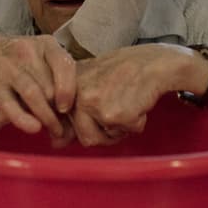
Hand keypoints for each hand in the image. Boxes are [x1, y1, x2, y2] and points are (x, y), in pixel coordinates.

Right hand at [0, 33, 76, 137]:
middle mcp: (27, 51)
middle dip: (59, 109)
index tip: (69, 107)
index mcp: (44, 44)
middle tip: (66, 125)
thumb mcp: (40, 56)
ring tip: (55, 131)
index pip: (64, 64)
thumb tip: (80, 106)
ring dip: (47, 117)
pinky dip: (23, 119)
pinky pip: (11, 105)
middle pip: (50, 85)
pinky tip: (33, 129)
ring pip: (34, 95)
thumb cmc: (18, 60)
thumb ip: (57, 74)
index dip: (69, 88)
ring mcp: (8, 67)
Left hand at [65, 45, 191, 145]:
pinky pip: (126, 134)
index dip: (83, 127)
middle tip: (118, 111)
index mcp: (68, 86)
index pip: (65, 123)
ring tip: (127, 106)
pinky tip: (138, 104)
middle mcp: (78, 95)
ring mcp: (95, 105)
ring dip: (118, 131)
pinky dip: (136, 124)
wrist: (152, 62)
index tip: (98, 117)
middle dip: (104, 133)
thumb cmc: (123, 71)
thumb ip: (73, 113)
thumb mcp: (92, 83)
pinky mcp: (115, 115)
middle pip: (85, 137)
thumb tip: (55, 144)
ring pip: (102, 140)